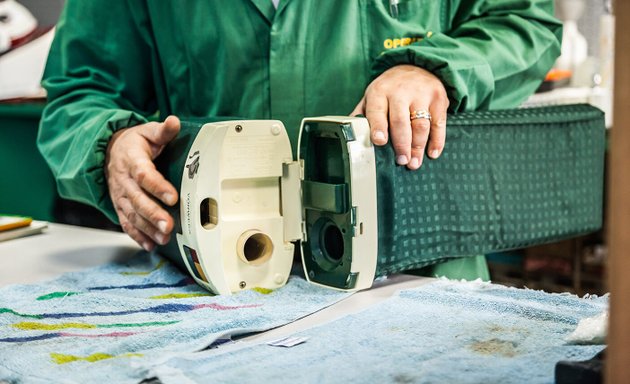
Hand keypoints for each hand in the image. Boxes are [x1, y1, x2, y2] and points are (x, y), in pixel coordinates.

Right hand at [105, 116, 180, 250]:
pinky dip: (138, 236)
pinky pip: (127, 223)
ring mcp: (120, 196)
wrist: (109, 152)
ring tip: (164, 237)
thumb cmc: (134, 143)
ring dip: (148, 228)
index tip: (172, 197)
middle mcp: (124, 180)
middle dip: (154, 214)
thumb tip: (173, 121)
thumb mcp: (147, 132)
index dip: (158, 187)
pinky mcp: (120, 206)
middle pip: (138, 199)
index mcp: (132, 160)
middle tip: (169, 225)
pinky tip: (151, 245)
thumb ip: (162, 131)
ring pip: (133, 214)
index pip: (144, 175)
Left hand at [351, 64, 448, 169]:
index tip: (380, 141)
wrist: (417, 65)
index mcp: (380, 92)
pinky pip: (439, 123)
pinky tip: (432, 153)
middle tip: (401, 161)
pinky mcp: (438, 98)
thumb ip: (362, 114)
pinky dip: (437, 141)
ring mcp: (421, 94)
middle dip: (402, 144)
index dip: (379, 127)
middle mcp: (401, 92)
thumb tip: (350, 135)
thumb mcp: (373, 95)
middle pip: (401, 121)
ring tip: (414, 162)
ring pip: (421, 125)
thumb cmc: (390, 88)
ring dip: (418, 147)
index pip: (378, 111)